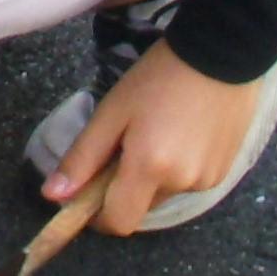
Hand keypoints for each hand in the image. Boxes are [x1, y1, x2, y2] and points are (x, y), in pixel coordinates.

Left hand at [41, 41, 259, 235]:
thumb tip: (53, 195)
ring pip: (164, 194)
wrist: (221, 53)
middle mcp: (182, 183)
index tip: (88, 193)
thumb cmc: (158, 77)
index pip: (119, 222)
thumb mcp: (112, 111)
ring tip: (155, 132)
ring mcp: (207, 180)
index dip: (97, 216)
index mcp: (150, 168)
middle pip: (141, 207)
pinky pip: (187, 183)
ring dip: (151, 177)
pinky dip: (175, 169)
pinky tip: (179, 135)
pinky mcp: (224, 172)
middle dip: (124, 188)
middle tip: (122, 145)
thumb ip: (82, 157)